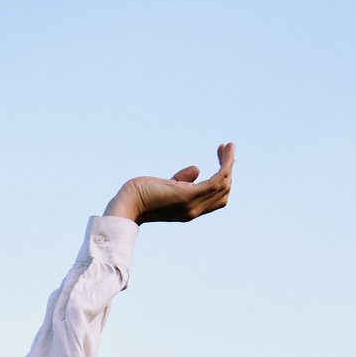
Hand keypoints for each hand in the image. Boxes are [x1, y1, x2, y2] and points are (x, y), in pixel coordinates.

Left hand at [105, 142, 234, 224]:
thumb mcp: (165, 185)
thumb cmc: (140, 195)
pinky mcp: (188, 195)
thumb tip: (196, 169)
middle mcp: (194, 210)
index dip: (222, 180)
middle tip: (227, 149)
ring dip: (228, 163)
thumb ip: (181, 179)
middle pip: (223, 193)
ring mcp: (192, 204)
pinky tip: (223, 150)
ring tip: (229, 146)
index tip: (221, 159)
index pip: (215, 198)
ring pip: (222, 184)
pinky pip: (215, 180)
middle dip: (228, 170)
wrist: (126, 205)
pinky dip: (224, 165)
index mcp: (190, 209)